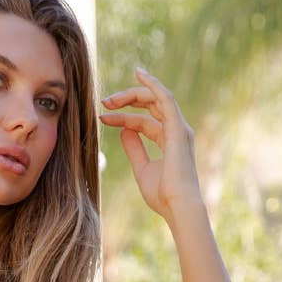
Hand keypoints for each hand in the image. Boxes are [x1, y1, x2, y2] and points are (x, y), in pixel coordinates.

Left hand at [96, 65, 204, 221]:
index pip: (143, 122)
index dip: (122, 118)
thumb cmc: (163, 195)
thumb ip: (134, 149)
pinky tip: (139, 74)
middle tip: (104, 103)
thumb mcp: (142, 169)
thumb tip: (124, 131)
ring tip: (111, 98)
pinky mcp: (178, 128)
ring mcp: (179, 128)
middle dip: (126, 101)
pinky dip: (153, 85)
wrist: (178, 207)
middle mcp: (176, 130)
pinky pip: (165, 98)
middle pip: (150, 106)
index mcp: (169, 141)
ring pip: (155, 99)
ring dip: (132, 94)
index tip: (102, 118)